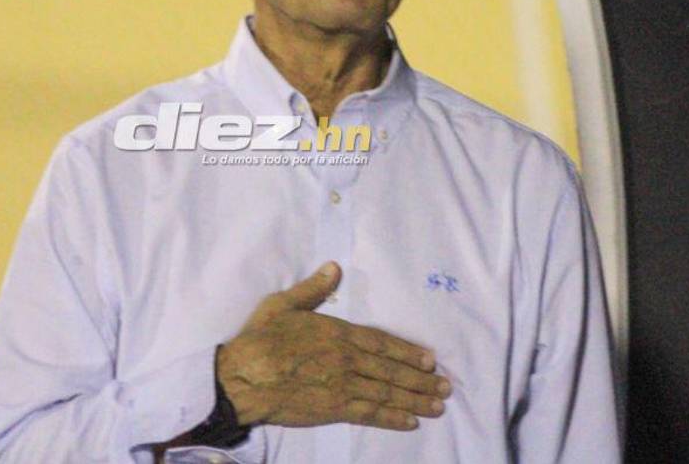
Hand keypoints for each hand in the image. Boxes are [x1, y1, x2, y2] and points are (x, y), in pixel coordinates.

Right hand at [215, 262, 451, 430]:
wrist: (242, 376)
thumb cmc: (260, 338)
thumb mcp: (283, 304)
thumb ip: (312, 288)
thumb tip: (333, 268)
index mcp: (339, 333)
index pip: (383, 343)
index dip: (409, 352)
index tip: (430, 360)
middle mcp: (347, 359)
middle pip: (392, 371)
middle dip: (422, 380)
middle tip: (446, 387)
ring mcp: (342, 386)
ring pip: (387, 393)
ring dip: (415, 400)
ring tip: (437, 405)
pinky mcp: (333, 409)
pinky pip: (369, 413)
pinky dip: (392, 418)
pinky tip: (410, 421)